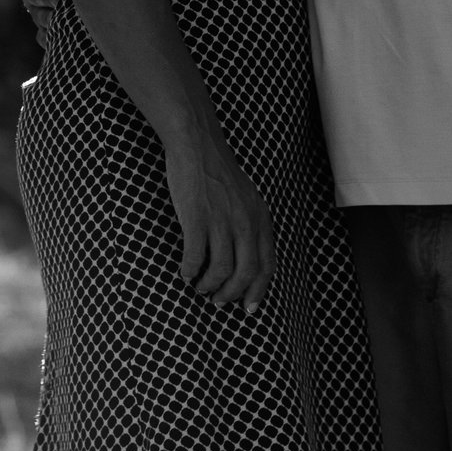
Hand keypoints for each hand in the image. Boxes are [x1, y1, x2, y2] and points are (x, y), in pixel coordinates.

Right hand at [165, 140, 274, 311]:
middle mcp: (245, 222)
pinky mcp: (196, 218)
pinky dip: (189, 270)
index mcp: (260, 218)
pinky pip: (194, 255)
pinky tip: (185, 272)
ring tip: (200, 287)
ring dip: (209, 285)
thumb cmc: (218, 170)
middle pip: (245, 273)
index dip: (258, 291)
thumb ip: (250, 224)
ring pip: (220, 269)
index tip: (248, 307)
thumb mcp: (246, 197)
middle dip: (231, 294)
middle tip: (218, 301)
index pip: (266, 265)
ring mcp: (221, 220)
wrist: (197, 142)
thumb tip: (245, 256)